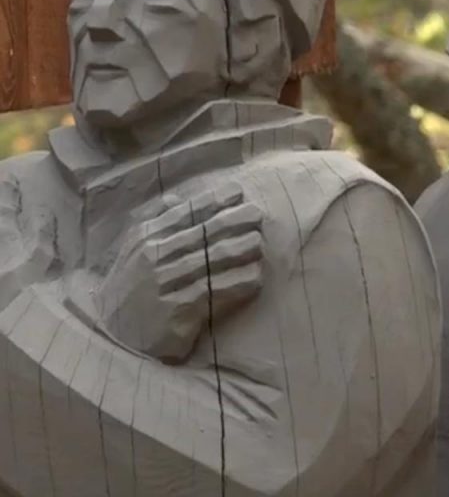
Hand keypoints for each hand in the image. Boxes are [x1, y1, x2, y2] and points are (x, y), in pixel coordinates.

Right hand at [95, 183, 263, 362]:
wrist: (110, 335)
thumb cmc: (129, 287)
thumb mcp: (132, 251)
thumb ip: (155, 223)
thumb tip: (175, 197)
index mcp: (145, 238)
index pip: (184, 213)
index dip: (213, 200)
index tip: (238, 192)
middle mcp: (154, 257)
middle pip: (202, 233)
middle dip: (233, 220)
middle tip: (258, 213)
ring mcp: (164, 284)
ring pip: (210, 260)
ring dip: (239, 249)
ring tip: (259, 242)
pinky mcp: (176, 311)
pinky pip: (213, 291)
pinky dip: (236, 282)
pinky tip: (255, 276)